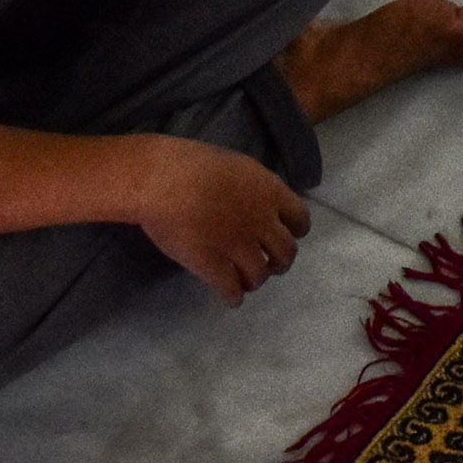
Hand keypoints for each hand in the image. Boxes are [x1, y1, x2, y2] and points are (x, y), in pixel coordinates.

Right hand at [133, 136, 308, 301]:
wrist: (162, 180)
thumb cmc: (192, 164)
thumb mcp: (237, 167)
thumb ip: (252, 188)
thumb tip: (254, 200)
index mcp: (270, 192)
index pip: (301, 220)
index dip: (294, 231)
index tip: (285, 235)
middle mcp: (262, 221)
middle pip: (286, 252)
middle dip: (279, 262)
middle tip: (268, 264)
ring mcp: (239, 246)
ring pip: (260, 275)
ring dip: (255, 281)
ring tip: (247, 282)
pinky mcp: (213, 265)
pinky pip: (231, 290)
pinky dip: (233, 297)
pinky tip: (230, 298)